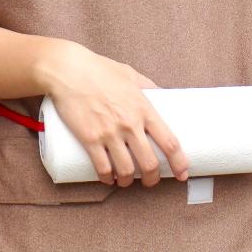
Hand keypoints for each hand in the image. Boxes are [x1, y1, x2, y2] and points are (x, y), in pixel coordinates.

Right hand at [37, 42, 189, 186]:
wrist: (69, 70)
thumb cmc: (100, 69)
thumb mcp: (131, 74)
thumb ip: (147, 86)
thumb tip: (163, 94)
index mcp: (144, 109)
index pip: (169, 142)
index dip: (179, 162)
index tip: (182, 173)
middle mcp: (130, 124)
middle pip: (149, 163)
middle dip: (153, 178)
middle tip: (151, 181)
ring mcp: (109, 133)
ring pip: (127, 170)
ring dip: (129, 181)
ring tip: (127, 181)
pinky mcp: (89, 139)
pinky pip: (102, 167)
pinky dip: (108, 179)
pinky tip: (109, 179)